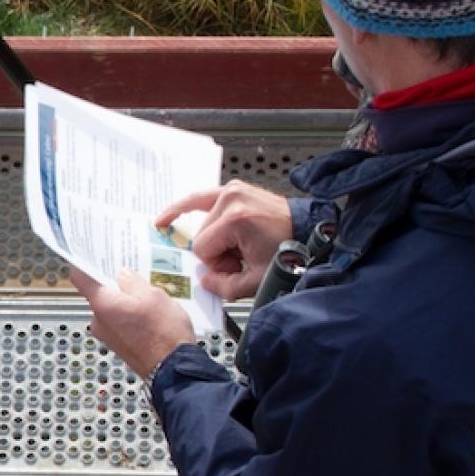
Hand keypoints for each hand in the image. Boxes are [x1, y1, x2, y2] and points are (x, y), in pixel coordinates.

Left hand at [70, 266, 194, 380]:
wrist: (173, 369)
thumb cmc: (163, 332)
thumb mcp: (153, 295)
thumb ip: (132, 281)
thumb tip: (121, 274)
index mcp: (102, 304)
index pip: (80, 278)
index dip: (85, 264)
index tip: (93, 256)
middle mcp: (99, 321)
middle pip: (99, 294)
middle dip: (115, 284)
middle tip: (135, 275)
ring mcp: (108, 336)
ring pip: (112, 309)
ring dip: (126, 301)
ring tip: (149, 298)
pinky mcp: (119, 346)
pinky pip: (120, 323)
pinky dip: (130, 316)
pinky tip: (150, 315)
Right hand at [162, 182, 294, 301]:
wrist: (308, 231)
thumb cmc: (289, 251)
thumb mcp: (258, 280)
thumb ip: (225, 287)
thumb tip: (205, 281)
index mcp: (236, 218)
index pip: (203, 249)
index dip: (218, 264)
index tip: (239, 265)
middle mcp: (232, 198)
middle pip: (201, 236)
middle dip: (217, 252)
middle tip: (242, 257)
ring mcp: (232, 189)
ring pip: (202, 224)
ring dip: (217, 238)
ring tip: (240, 244)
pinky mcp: (233, 187)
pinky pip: (200, 198)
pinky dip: (186, 208)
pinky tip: (166, 217)